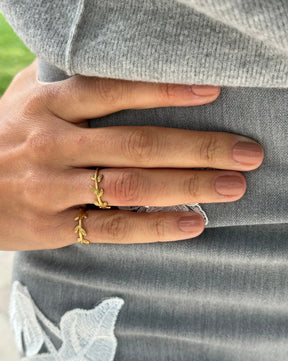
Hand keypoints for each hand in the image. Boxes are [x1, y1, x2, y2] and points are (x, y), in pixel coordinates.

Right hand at [0, 59, 263, 249]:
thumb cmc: (0, 139)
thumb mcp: (23, 99)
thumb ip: (63, 79)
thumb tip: (103, 60)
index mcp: (48, 105)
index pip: (114, 89)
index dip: (164, 89)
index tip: (213, 91)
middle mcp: (55, 143)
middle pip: (138, 144)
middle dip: (198, 147)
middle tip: (246, 152)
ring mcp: (55, 187)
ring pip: (131, 187)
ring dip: (187, 186)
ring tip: (233, 187)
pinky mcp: (54, 226)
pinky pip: (113, 228)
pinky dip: (155, 227)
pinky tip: (193, 224)